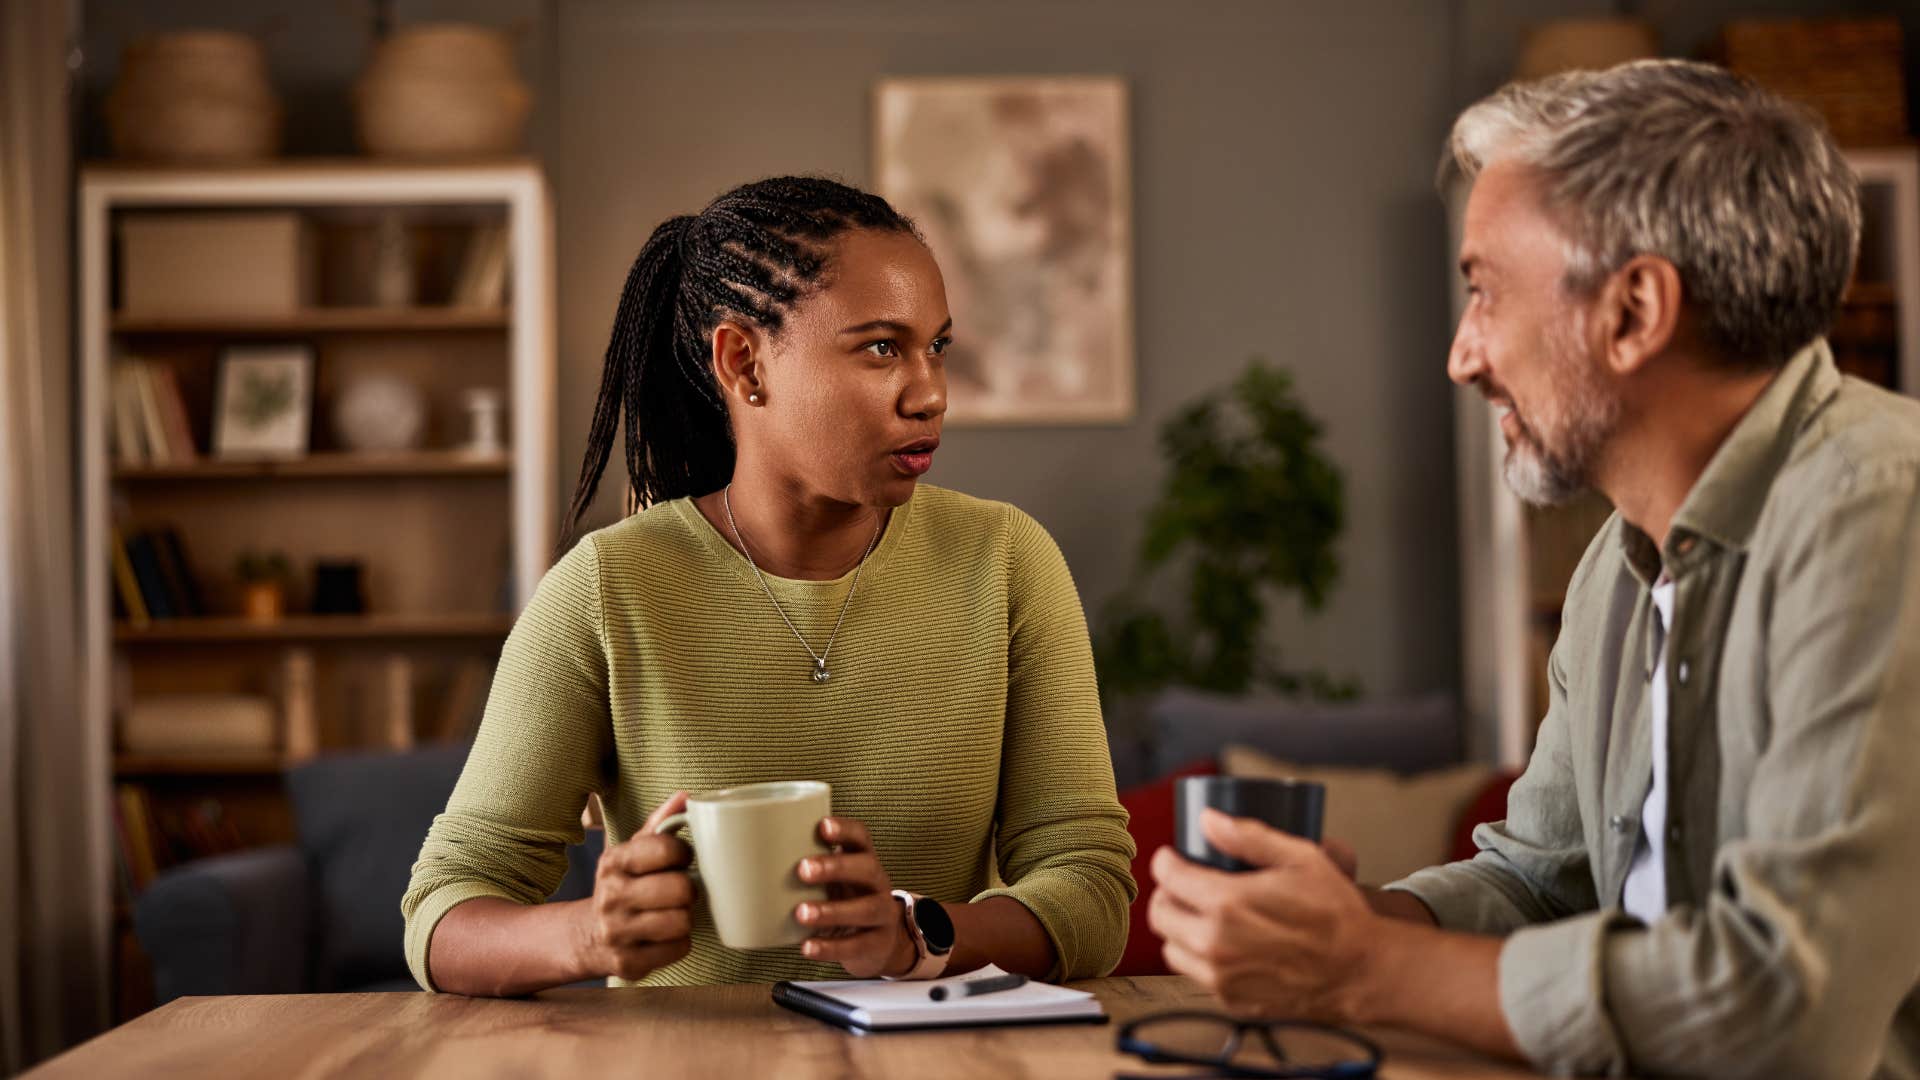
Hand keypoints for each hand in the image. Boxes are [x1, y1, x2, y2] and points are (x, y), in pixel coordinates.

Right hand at [574, 791, 694, 980]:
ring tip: (672, 912)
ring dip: (685, 917)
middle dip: (688, 889)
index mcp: (613, 861)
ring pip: (682, 921)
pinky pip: (679, 949)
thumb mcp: (633, 851)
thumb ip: (660, 823)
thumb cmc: (624, 885)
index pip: (667, 848)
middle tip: (680, 891)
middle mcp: (610, 897)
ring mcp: (617, 933)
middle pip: (680, 889)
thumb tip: (687, 795)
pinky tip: (664, 936)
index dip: (685, 853)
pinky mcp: (628, 964)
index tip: (682, 859)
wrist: (588, 936)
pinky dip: (679, 943)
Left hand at [793, 817, 915, 977]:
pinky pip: (857, 945)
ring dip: (832, 910)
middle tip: (803, 870)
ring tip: (801, 913)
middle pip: (867, 869)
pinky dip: (831, 947)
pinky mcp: (877, 944)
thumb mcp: (832, 879)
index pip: (861, 837)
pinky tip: (808, 946)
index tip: (822, 825)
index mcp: (863, 860)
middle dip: (835, 867)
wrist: (881, 940)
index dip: (845, 830)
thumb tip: (741, 864)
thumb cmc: (843, 900)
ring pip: (866, 909)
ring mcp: (882, 914)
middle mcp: (877, 883)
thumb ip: (803, 867)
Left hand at [1149, 809, 1378, 1023]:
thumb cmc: (1335, 914)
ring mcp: (1221, 977)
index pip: (1168, 877)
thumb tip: (1209, 819)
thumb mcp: (1301, 859)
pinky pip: (1196, 974)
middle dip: (1168, 894)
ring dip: (1180, 929)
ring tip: (1201, 916)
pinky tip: (1224, 945)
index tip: (1173, 857)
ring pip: (1171, 949)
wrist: (1359, 971)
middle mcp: (1216, 944)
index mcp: (1227, 904)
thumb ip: (1250, 837)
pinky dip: (1201, 958)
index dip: (1166, 861)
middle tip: (1184, 885)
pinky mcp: (1231, 1000)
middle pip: (1160, 915)